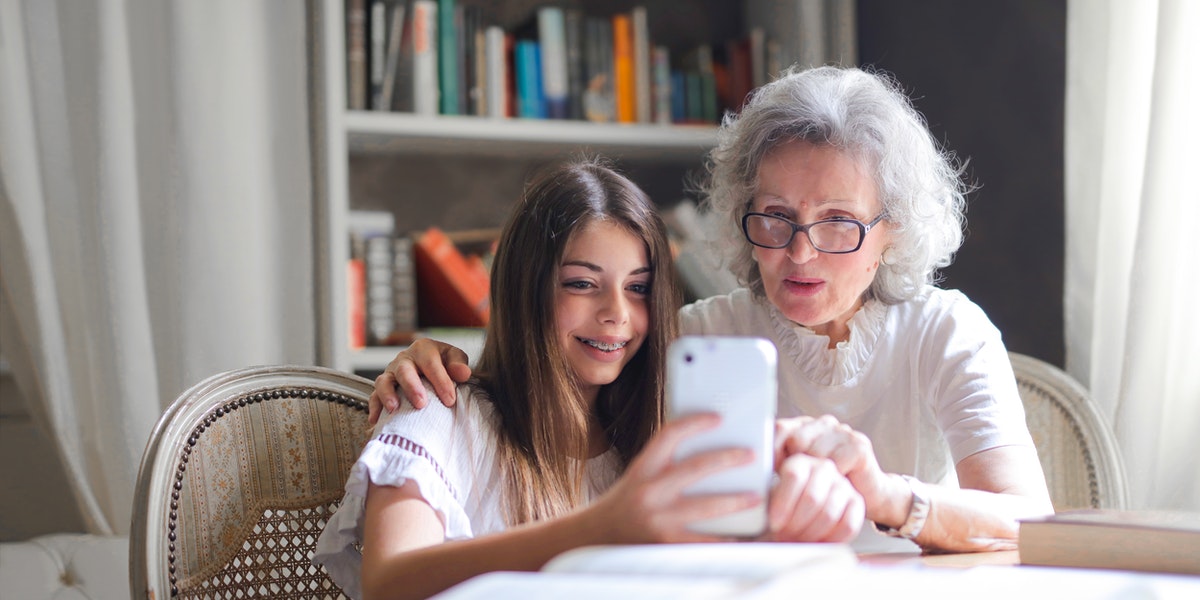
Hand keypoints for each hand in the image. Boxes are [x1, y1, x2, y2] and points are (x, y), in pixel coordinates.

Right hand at [369, 338, 473, 423]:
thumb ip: (458, 364)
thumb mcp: (453, 358)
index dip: (440, 382)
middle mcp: (404, 359)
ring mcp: (390, 373)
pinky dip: (374, 408)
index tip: (450, 400)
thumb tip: (463, 373)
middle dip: (412, 387)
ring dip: (387, 395)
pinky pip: (374, 396)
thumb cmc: (443, 363)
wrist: (428, 366)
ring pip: (384, 382)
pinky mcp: (382, 388)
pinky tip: (376, 421)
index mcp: (423, 349)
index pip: (431, 364)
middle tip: (421, 404)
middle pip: (404, 371)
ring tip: (394, 409)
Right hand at [585, 414, 763, 543]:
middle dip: (727, 459)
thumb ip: (665, 463)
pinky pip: (704, 541)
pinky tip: (742, 534)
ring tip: (755, 496)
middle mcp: (649, 491)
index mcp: (642, 468)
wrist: (597, 537)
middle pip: (695, 468)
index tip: (718, 418)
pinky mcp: (666, 544)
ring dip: (735, 501)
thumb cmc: (625, 503)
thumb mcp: (639, 475)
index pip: (669, 435)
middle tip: (750, 455)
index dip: (695, 423)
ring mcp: (658, 519)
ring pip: (706, 506)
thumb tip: (706, 449)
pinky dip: (725, 537)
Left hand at [765, 453, 863, 541]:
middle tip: (785, 536)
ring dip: (810, 534)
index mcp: (799, 461)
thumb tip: (750, 500)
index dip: (783, 503)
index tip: (774, 523)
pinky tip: (816, 543)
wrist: (807, 513)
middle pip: (812, 497)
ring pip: (828, 513)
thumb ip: (763, 494)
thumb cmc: (783, 506)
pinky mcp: (857, 501)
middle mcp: (823, 467)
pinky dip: (830, 539)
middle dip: (796, 524)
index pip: (794, 476)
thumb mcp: (769, 495)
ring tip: (797, 541)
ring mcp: (842, 483)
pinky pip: (848, 525)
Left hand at [774, 415, 905, 526]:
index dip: (772, 451)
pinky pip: (835, 463)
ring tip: (823, 485)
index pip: (779, 429)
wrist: (869, 496)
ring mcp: (842, 431)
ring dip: (817, 475)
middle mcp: (823, 423)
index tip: (773, 472)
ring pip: (815, 453)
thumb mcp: (798, 474)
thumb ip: (779, 463)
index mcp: (804, 426)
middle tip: (803, 483)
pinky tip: (839, 483)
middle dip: (796, 465)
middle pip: (796, 440)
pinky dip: (835, 479)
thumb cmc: (827, 487)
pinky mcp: (859, 445)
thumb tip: (753, 464)